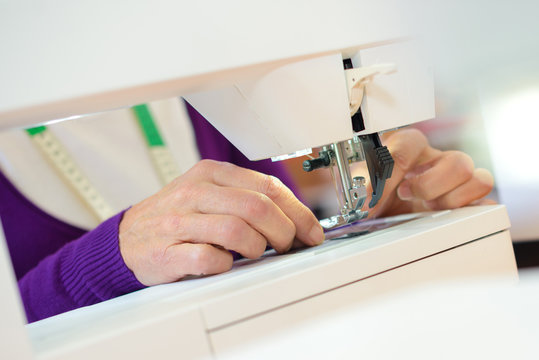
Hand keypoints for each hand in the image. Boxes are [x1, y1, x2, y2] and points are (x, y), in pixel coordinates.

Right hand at [119, 160, 323, 285]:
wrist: (128, 238)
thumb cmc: (178, 217)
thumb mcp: (210, 194)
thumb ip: (247, 199)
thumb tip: (296, 221)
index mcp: (211, 173)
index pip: (267, 186)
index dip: (298, 211)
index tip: (311, 231)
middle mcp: (195, 192)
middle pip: (258, 207)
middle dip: (285, 231)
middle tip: (289, 246)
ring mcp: (179, 221)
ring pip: (237, 230)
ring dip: (258, 248)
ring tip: (256, 253)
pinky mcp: (167, 251)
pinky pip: (209, 258)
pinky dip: (226, 264)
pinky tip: (225, 263)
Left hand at [361, 128, 494, 217]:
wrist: (378, 212)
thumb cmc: (373, 194)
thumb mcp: (362, 187)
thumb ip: (363, 186)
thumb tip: (366, 200)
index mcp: (409, 148)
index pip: (411, 142)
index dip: (394, 167)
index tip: (377, 189)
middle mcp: (435, 161)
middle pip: (457, 161)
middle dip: (429, 185)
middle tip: (405, 196)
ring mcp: (453, 181)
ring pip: (476, 177)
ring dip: (450, 198)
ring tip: (426, 209)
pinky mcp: (464, 202)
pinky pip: (485, 202)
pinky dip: (470, 212)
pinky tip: (444, 219)